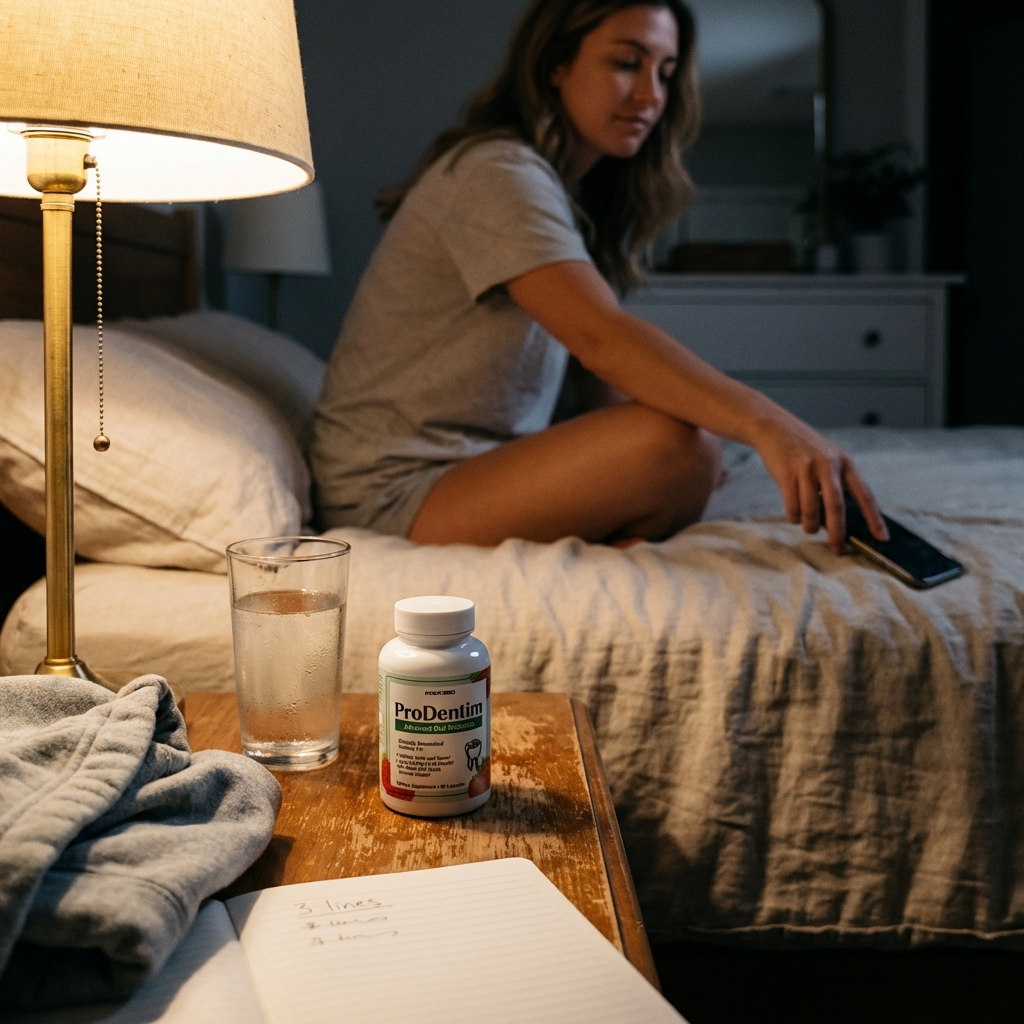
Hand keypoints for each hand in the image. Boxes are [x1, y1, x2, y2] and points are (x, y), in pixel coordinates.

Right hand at [751, 411, 888, 554]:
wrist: (774, 428)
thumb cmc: (803, 450)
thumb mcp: (828, 459)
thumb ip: (836, 484)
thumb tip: (838, 520)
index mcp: (845, 463)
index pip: (864, 495)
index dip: (874, 519)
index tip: (882, 538)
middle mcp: (829, 465)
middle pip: (836, 507)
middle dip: (838, 533)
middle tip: (837, 550)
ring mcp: (807, 468)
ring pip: (811, 510)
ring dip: (810, 525)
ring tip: (809, 528)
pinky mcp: (787, 473)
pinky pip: (792, 506)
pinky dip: (794, 516)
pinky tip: (795, 515)